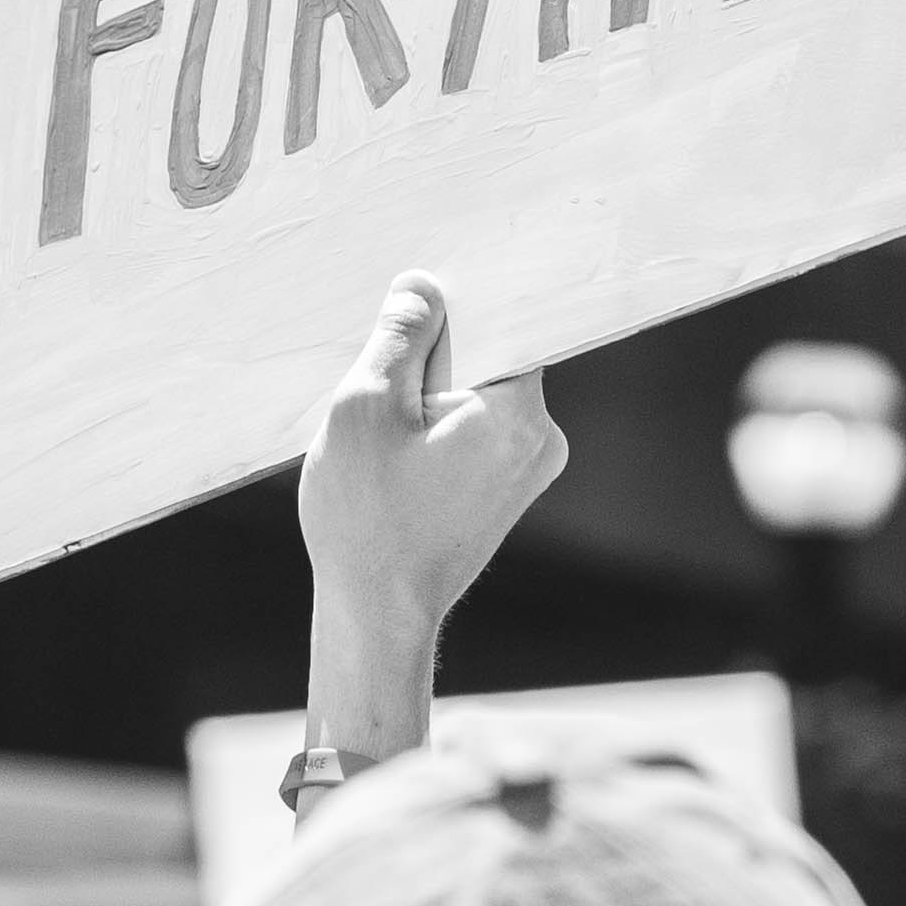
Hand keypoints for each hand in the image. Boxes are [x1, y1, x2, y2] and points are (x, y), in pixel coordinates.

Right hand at [297, 272, 564, 780]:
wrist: (376, 618)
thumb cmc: (367, 520)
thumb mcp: (364, 407)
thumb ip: (399, 336)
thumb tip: (423, 287)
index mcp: (519, 412)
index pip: (508, 317)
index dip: (458, 303)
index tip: (418, 305)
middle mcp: (541, 439)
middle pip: (489, 357)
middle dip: (433, 358)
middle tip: (379, 381)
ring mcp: (527, 470)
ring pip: (475, 396)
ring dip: (427, 398)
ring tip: (382, 432)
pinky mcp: (504, 492)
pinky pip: (472, 433)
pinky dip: (433, 431)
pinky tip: (392, 458)